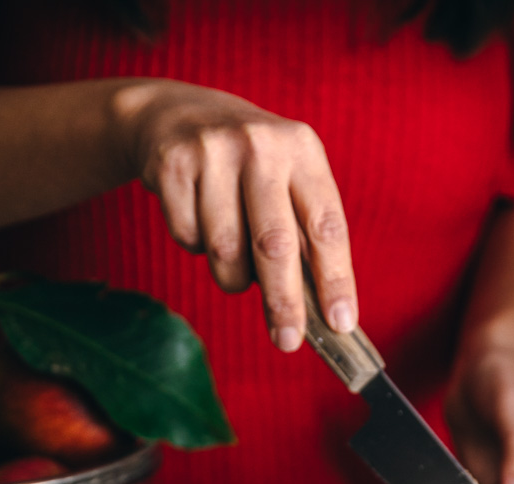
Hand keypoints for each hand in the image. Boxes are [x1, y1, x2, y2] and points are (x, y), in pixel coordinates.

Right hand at [118, 80, 356, 350]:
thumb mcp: (286, 180)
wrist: (177, 113)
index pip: (326, 226)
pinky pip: (188, 238)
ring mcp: (213, 152)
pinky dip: (195, 245)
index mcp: (302, 150)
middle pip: (275, 244)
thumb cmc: (248, 166)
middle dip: (283, 301)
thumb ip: (304, 237)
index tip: (341, 323)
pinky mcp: (172, 165)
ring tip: (233, 257)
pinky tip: (199, 216)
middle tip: (288, 341)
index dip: (336, 279)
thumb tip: (323, 314)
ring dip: (231, 275)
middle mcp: (262, 145)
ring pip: (225, 251)